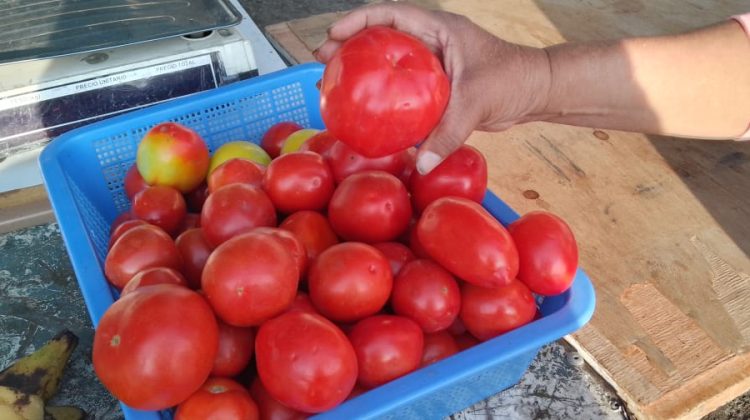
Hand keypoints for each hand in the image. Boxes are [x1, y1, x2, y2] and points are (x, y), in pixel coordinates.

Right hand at [314, 3, 550, 173]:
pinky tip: (367, 115)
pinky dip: (384, 99)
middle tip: (322, 63)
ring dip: (362, 72)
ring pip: (389, 63)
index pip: (391, 13)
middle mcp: (431, 42)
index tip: (333, 35)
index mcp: (439, 29)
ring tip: (333, 87)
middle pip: (381, 37)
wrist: (536, 92)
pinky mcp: (436, 88)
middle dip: (349, 46)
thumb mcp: (477, 101)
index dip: (358, 20)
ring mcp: (433, 65)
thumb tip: (423, 163)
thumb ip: (449, 131)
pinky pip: (403, 90)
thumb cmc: (513, 80)